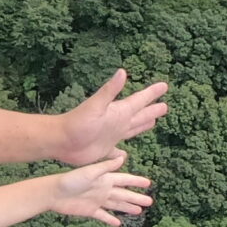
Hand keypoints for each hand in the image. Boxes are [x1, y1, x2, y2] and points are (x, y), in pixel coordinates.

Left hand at [47, 154, 152, 226]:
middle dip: (136, 197)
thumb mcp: (89, 172)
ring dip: (127, 208)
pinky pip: (103, 216)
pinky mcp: (89, 211)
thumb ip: (105, 167)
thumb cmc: (70, 180)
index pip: (124, 180)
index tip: (148, 183)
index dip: (136, 181)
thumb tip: (122, 158)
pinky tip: (118, 224)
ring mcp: (97, 201)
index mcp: (104, 179)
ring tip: (139, 211)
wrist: (53, 193)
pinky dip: (110, 220)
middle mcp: (103, 190)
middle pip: (123, 194)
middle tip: (149, 201)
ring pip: (116, 205)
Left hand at [53, 70, 170, 164]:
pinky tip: (125, 155)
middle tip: (166, 106)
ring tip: (153, 122)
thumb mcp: (96, 105)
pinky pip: (116, 152)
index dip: (152, 93)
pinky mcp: (103, 149)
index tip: (165, 85)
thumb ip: (110, 90)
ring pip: (132, 129)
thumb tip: (122, 71)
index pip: (140, 100)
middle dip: (152, 110)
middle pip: (140, 115)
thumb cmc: (77, 123)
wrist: (61, 140)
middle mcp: (117, 122)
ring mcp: (111, 136)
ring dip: (143, 125)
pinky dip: (121, 154)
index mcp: (119, 111)